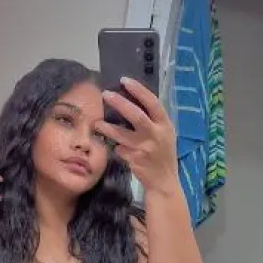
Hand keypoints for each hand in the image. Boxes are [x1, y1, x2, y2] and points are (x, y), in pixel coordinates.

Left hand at [96, 78, 178, 193]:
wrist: (164, 181)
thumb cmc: (163, 154)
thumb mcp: (165, 134)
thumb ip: (153, 120)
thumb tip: (132, 100)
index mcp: (165, 125)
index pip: (152, 103)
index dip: (138, 90)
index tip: (124, 80)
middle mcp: (155, 135)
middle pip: (136, 115)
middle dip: (119, 103)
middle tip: (105, 94)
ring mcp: (144, 148)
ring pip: (120, 134)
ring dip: (106, 127)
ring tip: (96, 122)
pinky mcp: (134, 159)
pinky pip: (119, 148)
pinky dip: (115, 146)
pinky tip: (114, 146)